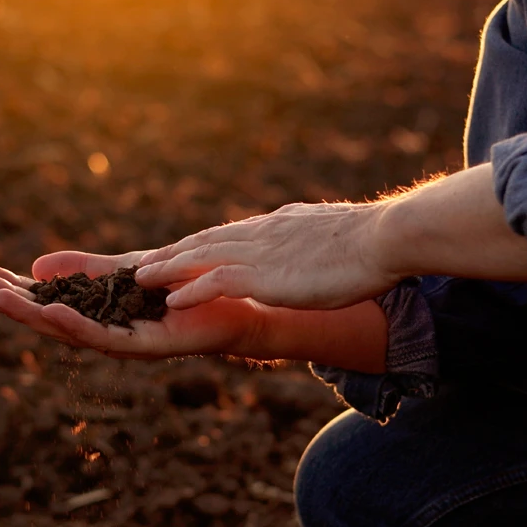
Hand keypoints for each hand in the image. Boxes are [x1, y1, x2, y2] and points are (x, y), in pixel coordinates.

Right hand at [0, 250, 268, 359]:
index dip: (13, 290)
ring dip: (32, 316)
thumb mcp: (125, 271)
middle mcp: (103, 332)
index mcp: (96, 313)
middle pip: (47, 319)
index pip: (46, 302)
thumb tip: (38, 266)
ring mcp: (122, 342)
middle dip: (11, 303)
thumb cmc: (185, 290)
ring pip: (67, 331)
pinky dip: (76, 326)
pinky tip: (53, 313)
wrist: (235, 304)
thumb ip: (85, 269)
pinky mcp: (146, 346)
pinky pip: (104, 338)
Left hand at [134, 202, 401, 310]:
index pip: (230, 233)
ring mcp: (261, 252)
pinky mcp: (266, 274)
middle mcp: (263, 233)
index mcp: (279, 224)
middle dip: (172, 252)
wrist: (386, 237)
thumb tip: (311, 243)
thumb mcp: (334, 235)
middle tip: (143, 262)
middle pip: (205, 240)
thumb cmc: (374, 241)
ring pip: (201, 257)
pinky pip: (217, 281)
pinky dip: (191, 290)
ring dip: (167, 268)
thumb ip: (312, 240)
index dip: (200, 243)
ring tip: (140, 278)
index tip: (178, 250)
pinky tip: (171, 302)